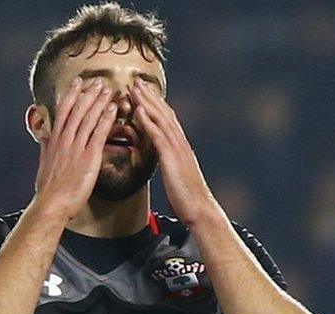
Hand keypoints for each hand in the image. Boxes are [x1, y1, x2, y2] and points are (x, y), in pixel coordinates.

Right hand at [34, 77, 116, 219]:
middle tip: (98, 81)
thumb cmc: (48, 188)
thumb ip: (45, 145)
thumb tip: (43, 134)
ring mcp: (76, 147)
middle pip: (78, 110)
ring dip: (99, 102)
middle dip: (89, 94)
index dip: (72, 95)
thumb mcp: (43, 162)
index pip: (63, 111)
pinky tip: (113, 109)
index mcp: (54, 140)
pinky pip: (99, 134)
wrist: (52, 204)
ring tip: (108, 90)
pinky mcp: (88, 157)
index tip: (78, 82)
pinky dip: (106, 120)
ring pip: (89, 119)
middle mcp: (65, 140)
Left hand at [130, 78, 216, 225]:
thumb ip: (171, 164)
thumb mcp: (177, 176)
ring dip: (146, 102)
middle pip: (164, 113)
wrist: (200, 210)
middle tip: (136, 81)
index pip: (168, 120)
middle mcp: (181, 143)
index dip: (156, 104)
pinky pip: (158, 136)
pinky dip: (147, 121)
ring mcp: (178, 149)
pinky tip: (137, 111)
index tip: (144, 92)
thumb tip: (166, 160)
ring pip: (161, 119)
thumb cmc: (187, 198)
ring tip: (134, 88)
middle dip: (150, 96)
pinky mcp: (172, 158)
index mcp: (181, 147)